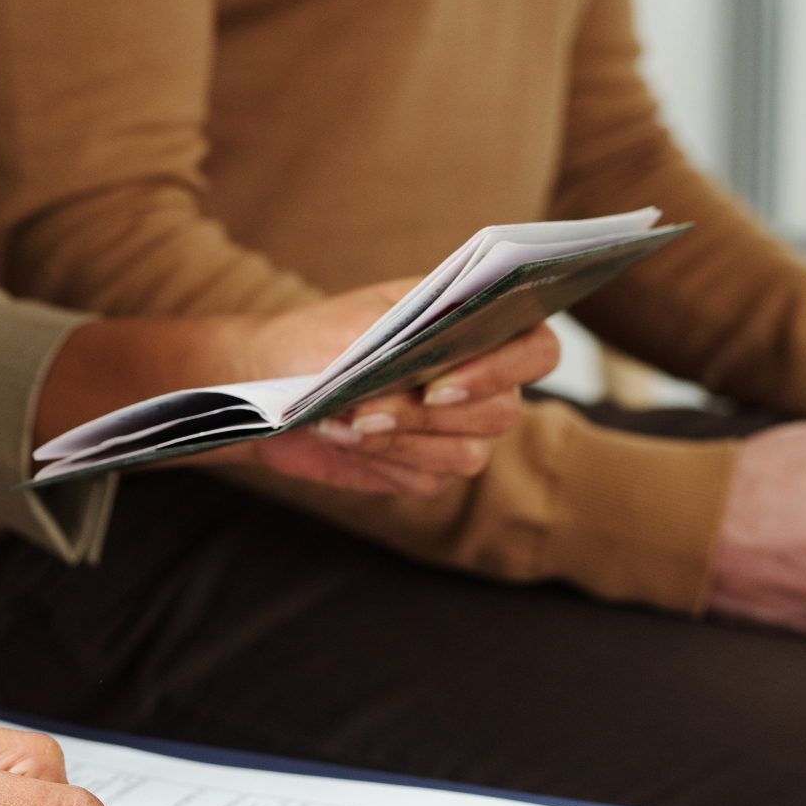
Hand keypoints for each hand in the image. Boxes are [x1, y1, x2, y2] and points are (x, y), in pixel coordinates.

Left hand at [34, 280, 558, 498]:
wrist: (270, 385)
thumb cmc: (317, 341)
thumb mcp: (357, 329)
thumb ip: (402, 346)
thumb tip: (428, 377)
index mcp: (476, 328)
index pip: (535, 349)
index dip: (502, 369)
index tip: (440, 383)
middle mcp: (480, 381)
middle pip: (501, 412)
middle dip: (431, 415)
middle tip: (371, 407)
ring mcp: (458, 430)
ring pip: (466, 453)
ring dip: (402, 440)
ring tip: (346, 420)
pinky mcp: (426, 468)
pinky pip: (428, 477)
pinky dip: (384, 459)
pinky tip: (343, 437)